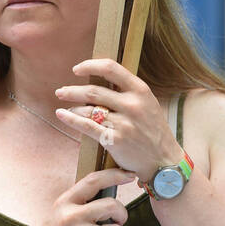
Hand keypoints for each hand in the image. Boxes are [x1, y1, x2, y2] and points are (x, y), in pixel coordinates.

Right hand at [22, 167, 137, 225]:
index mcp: (63, 204)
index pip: (93, 181)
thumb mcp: (56, 219)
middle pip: (112, 204)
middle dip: (122, 214)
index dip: (114, 175)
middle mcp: (72, 216)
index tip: (129, 175)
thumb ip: (76, 207)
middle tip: (118, 222)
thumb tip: (106, 201)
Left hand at [54, 58, 179, 182]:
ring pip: (88, 109)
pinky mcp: (115, 140)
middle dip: (73, 90)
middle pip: (94, 91)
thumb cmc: (153, 130)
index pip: (111, 68)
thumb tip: (99, 78)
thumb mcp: (147, 103)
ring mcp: (124, 123)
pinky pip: (87, 126)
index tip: (76, 69)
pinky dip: (71, 119)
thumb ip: (127, 91)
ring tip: (66, 107)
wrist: (163, 160)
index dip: (90, 65)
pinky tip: (62, 115)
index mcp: (140, 90)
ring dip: (72, 107)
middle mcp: (132, 105)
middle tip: (61, 91)